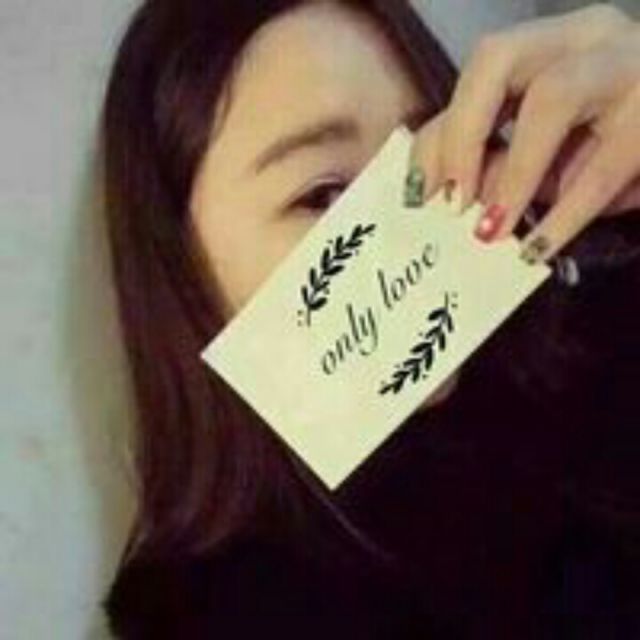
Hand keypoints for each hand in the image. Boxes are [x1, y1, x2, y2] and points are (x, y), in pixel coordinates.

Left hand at [411, 4, 639, 263]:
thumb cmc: (603, 144)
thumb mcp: (539, 145)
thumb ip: (490, 153)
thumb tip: (442, 190)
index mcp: (547, 43)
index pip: (476, 71)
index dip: (442, 133)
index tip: (419, 195)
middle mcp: (585, 38)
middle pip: (498, 58)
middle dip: (463, 133)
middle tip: (454, 201)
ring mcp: (627, 69)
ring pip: (552, 100)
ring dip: (512, 173)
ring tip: (489, 231)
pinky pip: (601, 170)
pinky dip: (561, 217)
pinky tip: (535, 249)